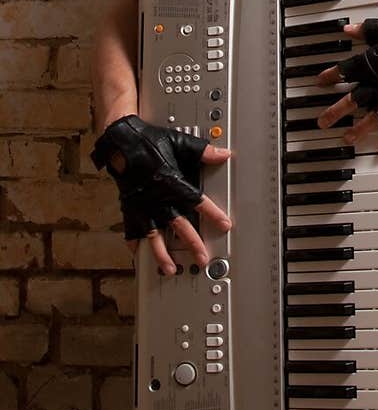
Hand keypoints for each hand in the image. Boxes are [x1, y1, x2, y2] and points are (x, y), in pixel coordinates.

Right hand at [91, 114, 231, 276]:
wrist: (119, 140)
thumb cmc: (148, 141)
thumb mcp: (178, 141)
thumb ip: (202, 151)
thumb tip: (223, 153)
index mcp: (171, 182)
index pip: (197, 202)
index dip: (212, 214)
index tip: (225, 225)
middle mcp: (157, 198)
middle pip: (178, 226)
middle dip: (192, 244)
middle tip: (202, 258)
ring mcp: (142, 205)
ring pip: (153, 235)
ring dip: (161, 254)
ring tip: (168, 269)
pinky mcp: (129, 206)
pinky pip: (131, 229)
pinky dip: (133, 243)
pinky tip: (137, 255)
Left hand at [315, 17, 377, 150]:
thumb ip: (367, 30)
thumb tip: (349, 28)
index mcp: (371, 62)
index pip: (344, 71)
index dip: (330, 76)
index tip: (320, 82)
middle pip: (351, 101)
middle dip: (334, 112)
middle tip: (322, 122)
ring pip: (370, 119)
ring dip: (357, 130)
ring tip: (346, 139)